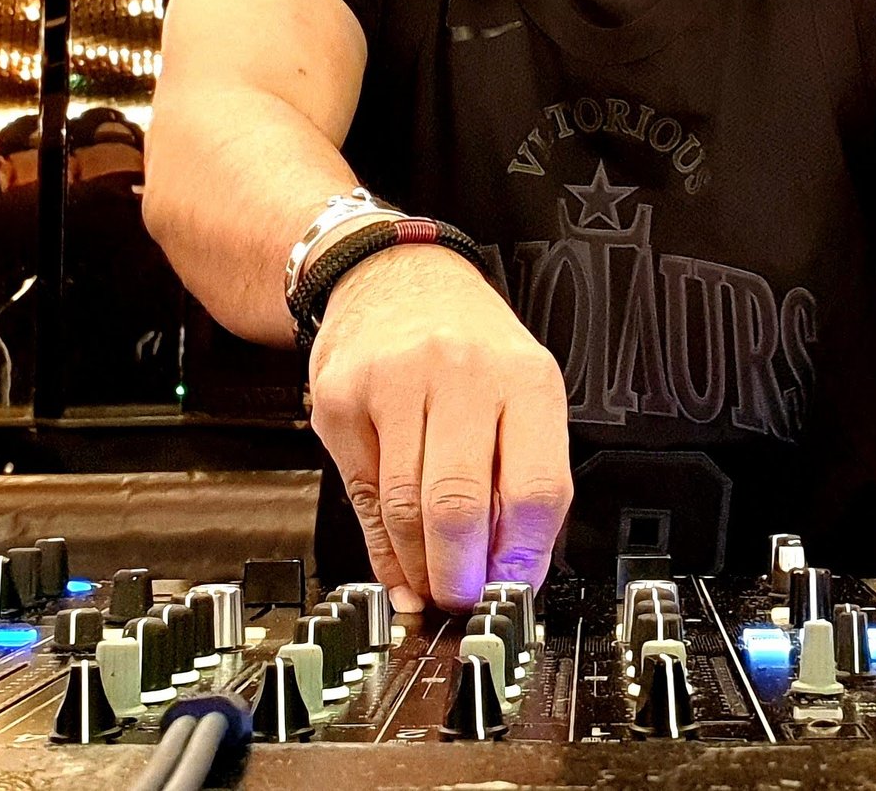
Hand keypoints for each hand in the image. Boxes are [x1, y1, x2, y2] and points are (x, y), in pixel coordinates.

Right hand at [305, 243, 572, 612]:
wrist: (393, 276)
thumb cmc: (468, 342)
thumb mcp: (521, 391)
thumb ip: (522, 475)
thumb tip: (510, 574)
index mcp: (525, 379)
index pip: (535, 489)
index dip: (522, 559)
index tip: (512, 590)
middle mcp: (461, 374)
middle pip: (459, 506)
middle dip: (459, 576)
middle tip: (461, 599)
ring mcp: (394, 383)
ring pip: (404, 509)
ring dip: (418, 567)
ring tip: (430, 585)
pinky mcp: (341, 399)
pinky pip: (363, 494)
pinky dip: (380, 544)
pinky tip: (395, 560)